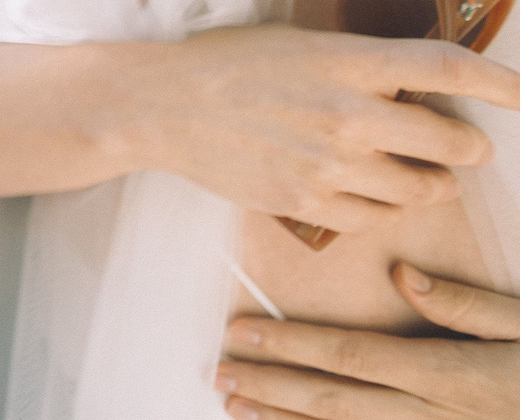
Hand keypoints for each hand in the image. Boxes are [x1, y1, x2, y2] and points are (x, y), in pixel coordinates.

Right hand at [126, 26, 519, 234]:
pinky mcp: (306, 201)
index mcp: (346, 60)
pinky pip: (374, 219)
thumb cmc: (226, 63)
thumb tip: (412, 84)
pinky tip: (366, 192)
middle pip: (453, 142)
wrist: (161, 105)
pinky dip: (381, 208)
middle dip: (469, 147)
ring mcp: (329, 163)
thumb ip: (357, 63)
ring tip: (422, 175)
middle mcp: (348, 112)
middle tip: (463, 145)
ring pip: (423, 189)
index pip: (446, 66)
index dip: (502, 81)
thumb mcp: (298, 42)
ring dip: (434, 183)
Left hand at [217, 264, 519, 418]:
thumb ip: (466, 306)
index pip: (349, 355)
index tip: (239, 331)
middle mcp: (433, 417)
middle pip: (334, 400)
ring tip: (235, 407)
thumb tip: (401, 277)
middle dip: (270, 385)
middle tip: (215, 372)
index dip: (290, 344)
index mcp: (448, 377)